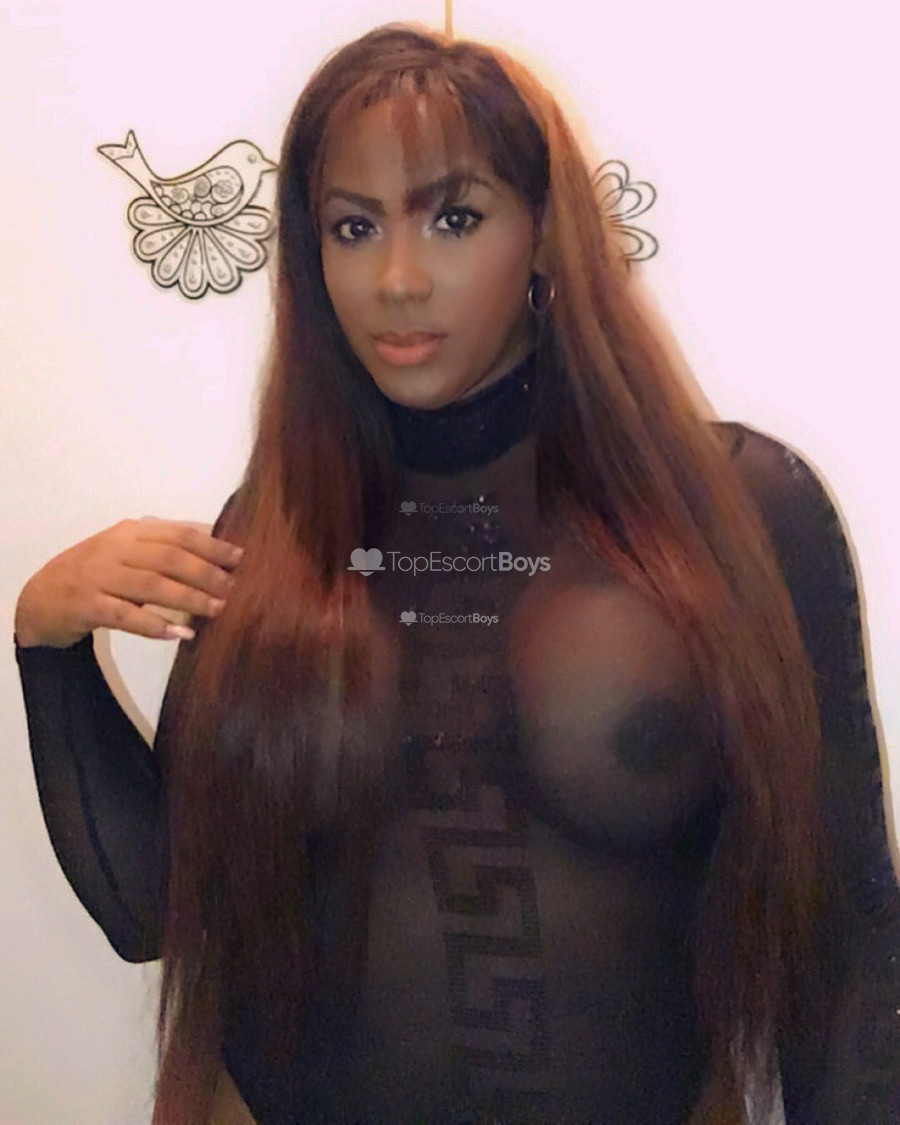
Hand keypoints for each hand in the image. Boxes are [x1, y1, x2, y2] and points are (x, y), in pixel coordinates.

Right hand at [14, 517, 243, 648]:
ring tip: (217, 610)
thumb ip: (164, 548)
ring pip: (152, 585)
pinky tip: (181, 633)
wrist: (42, 597)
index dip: (212, 545)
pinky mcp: (87, 606)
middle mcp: (115, 549)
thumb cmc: (97, 574)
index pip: (178, 534)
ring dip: (189, 598)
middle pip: (170, 558)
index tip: (240, 558)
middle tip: (234, 589)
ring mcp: (99, 577)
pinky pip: (126, 616)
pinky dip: (155, 625)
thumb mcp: (127, 552)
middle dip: (206, 573)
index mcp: (130, 532)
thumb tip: (218, 550)